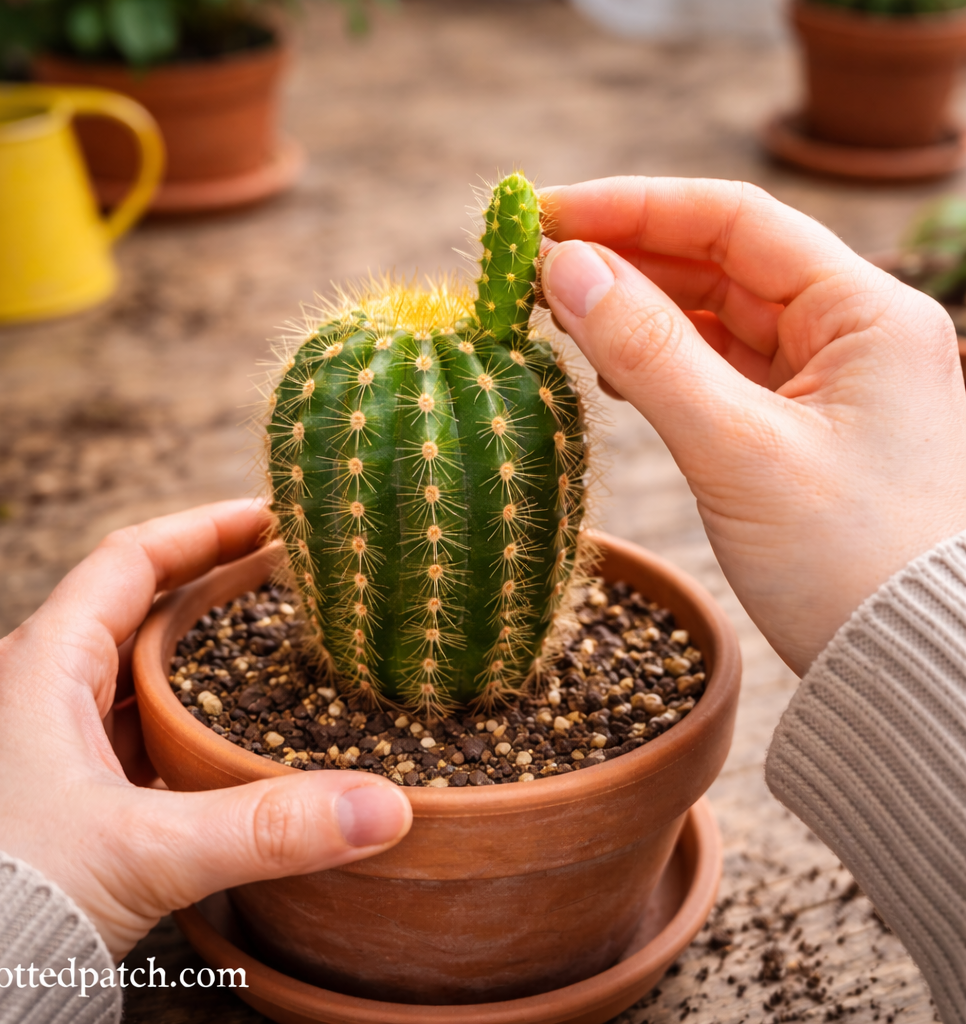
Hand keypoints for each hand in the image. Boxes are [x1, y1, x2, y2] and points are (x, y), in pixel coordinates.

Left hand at [0, 500, 411, 960]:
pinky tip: (228, 728)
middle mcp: (40, 691)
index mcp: (43, 667)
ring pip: (135, 666)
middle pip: (137, 603)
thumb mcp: (147, 849)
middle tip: (282, 570)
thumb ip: (267, 827)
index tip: (267, 515)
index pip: (131, 558)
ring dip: (199, 645)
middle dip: (210, 579)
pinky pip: (135, 722)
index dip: (202, 528)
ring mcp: (48, 741)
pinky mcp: (63, 790)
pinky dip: (186, 708)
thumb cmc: (1, 901)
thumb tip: (382, 806)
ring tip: (267, 636)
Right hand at [540, 177, 965, 673]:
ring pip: (716, 319)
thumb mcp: (736, 450)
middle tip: (536, 267)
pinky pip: (720, 372)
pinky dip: (662, 365)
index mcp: (867, 314)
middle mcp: (853, 334)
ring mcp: (828, 383)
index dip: (634, 206)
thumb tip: (565, 267)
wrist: (909, 667)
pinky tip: (613, 371)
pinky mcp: (801, 430)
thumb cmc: (848, 561)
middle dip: (628, 258)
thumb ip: (648, 352)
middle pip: (723, 264)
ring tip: (562, 315)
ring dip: (639, 311)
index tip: (547, 213)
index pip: (736, 221)